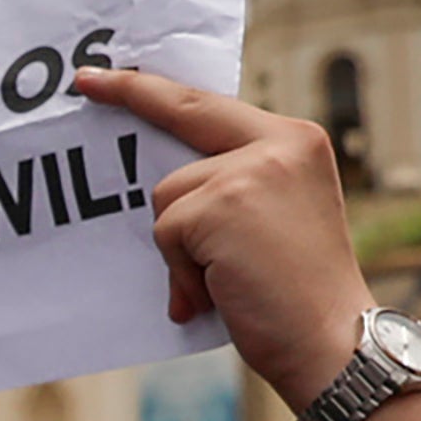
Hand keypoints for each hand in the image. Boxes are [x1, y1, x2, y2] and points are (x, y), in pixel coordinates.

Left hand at [82, 70, 367, 409]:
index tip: (112, 74)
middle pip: (182, 117)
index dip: (159, 89)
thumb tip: (167, 187)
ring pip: (168, 195)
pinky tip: (216, 294)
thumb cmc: (300, 296)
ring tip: (224, 282)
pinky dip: (182, 272)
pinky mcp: (223, 204)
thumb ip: (234, 186)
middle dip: (130, 95)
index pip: (213, 106)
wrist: (333, 345)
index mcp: (297, 141)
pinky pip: (167, 232)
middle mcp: (280, 143)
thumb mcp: (278, 217)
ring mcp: (251, 170)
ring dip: (182, 249)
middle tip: (87, 81)